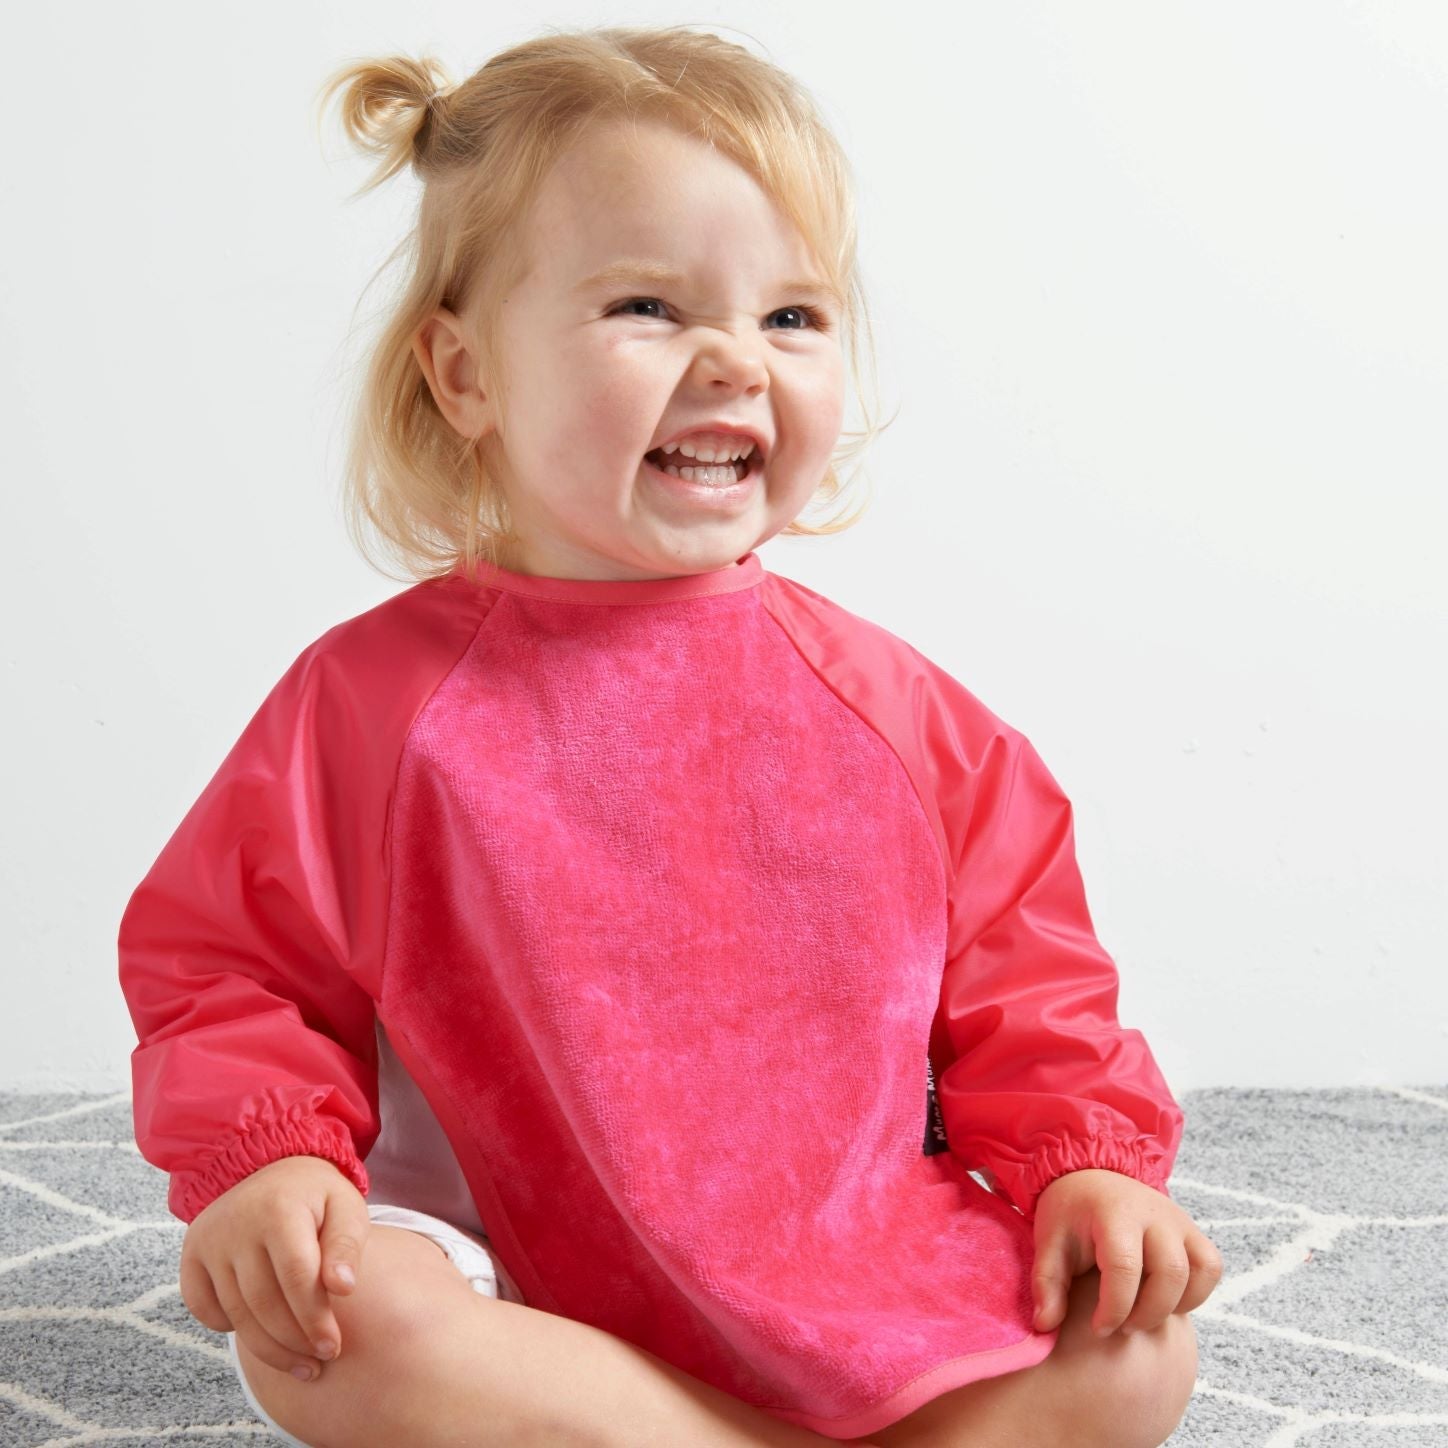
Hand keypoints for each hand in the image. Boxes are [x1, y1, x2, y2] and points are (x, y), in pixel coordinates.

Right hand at [178, 1155, 370, 1379]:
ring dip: (268, 1347)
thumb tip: (343, 1288)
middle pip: (264, 1303)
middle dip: (293, 1342)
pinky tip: (258, 1331)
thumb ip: (347, 1245)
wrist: (268, 1167)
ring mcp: (208, 1241)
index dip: (314, 1319)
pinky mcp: (191, 1255)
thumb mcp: (346, 1207)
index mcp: (280, 1208)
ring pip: (236, 1312)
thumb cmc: (316, 1196)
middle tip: (319, 1362)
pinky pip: (203, 1307)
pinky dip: (228, 1327)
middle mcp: (237, 1224)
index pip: (296, 1277)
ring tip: (300, 1363)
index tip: (332, 1347)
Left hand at [1029, 1168, 1222, 1337]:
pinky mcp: (1192, 1231)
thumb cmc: (1070, 1214)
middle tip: (1122, 1326)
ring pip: (1199, 1271)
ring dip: (1175, 1304)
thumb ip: (1046, 1283)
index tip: (1098, 1328)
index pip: (1124, 1266)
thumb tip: (1045, 1325)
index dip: (1114, 1308)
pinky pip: (1210, 1267)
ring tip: (1142, 1313)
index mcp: (1113, 1212)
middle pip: (1170, 1272)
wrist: (1091, 1177)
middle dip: (1147, 1312)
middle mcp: (1154, 1213)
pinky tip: (1164, 1301)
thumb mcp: (1049, 1242)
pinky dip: (1195, 1293)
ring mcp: (1178, 1220)